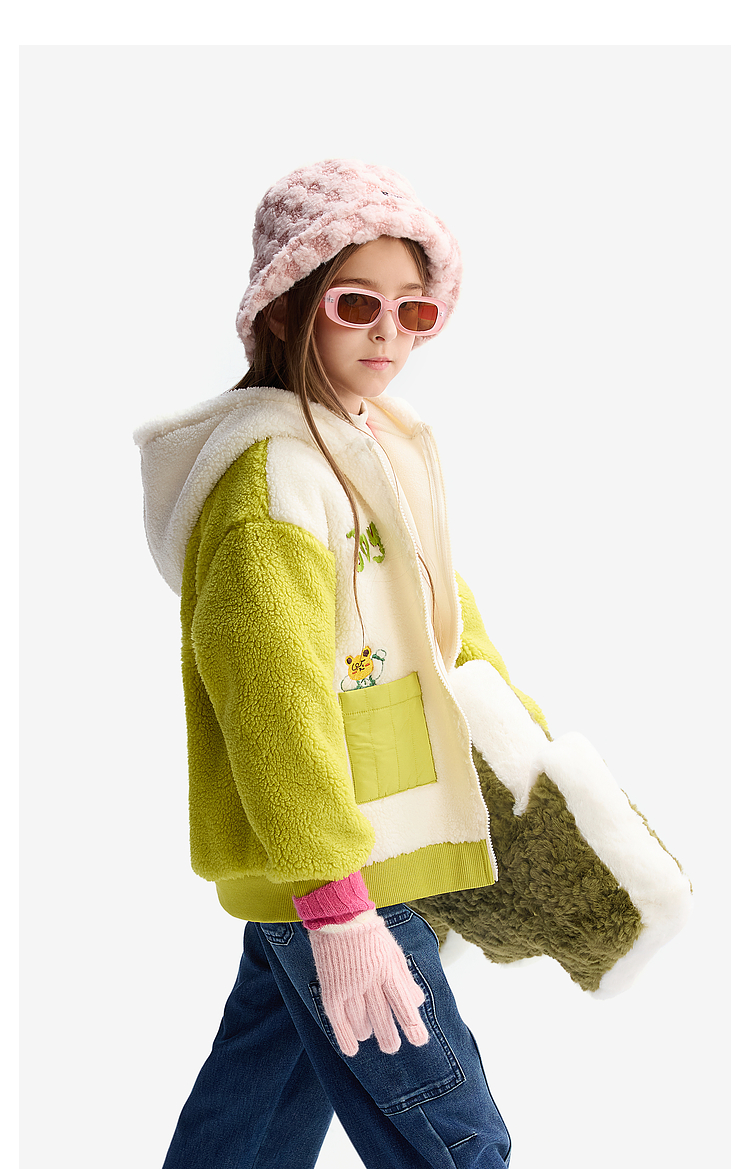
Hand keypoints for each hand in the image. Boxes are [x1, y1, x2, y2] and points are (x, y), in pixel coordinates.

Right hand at [308, 910, 428, 1056]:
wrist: (338, 914)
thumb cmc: (369, 931)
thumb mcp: (393, 951)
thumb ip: (405, 978)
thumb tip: (418, 1001)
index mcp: (388, 970)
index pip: (403, 1004)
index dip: (412, 1025)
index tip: (419, 1040)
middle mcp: (370, 981)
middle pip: (382, 1018)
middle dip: (389, 1037)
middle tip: (391, 1047)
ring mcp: (349, 987)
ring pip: (361, 1022)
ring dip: (368, 1033)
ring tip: (371, 1036)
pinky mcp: (331, 988)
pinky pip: (338, 1020)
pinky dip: (345, 1037)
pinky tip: (352, 1048)